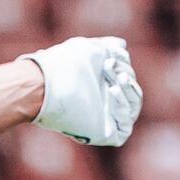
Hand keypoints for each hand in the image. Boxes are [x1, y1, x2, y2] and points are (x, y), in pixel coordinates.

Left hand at [24, 35, 141, 147]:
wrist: (47, 83)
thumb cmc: (64, 65)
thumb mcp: (89, 48)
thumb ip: (108, 46)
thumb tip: (121, 45)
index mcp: (98, 87)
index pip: (126, 77)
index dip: (124, 64)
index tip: (112, 54)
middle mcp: (101, 104)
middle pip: (131, 91)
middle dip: (125, 75)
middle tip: (108, 65)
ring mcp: (104, 120)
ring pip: (132, 106)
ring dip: (128, 89)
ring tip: (117, 79)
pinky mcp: (106, 134)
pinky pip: (126, 124)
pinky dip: (123, 105)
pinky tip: (112, 90)